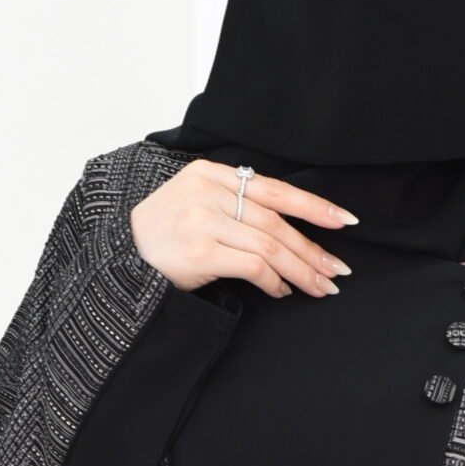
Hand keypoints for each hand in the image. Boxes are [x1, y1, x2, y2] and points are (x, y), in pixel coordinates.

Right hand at [129, 158, 355, 299]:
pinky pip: (253, 266)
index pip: (273, 188)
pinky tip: (281, 292)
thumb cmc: (163, 235)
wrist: (120, 259)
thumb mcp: (194, 202)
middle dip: (312, 248)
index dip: (314, 205)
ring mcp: (201, 221)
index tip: (345, 221)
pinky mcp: (199, 252)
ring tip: (320, 286)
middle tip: (337, 269)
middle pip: (275, 221)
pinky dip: (273, 282)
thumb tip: (288, 228)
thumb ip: (234, 203)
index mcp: (209, 173)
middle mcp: (206, 192)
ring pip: (269, 245)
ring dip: (300, 270)